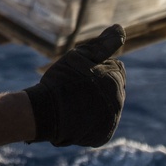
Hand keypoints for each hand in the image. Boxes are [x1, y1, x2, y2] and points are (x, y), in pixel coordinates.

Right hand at [24, 25, 126, 146]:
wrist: (44, 112)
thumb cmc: (60, 80)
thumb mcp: (80, 56)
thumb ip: (104, 44)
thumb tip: (121, 29)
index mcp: (116, 80)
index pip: (114, 68)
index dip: (95, 68)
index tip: (80, 73)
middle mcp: (118, 102)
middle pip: (112, 87)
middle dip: (98, 86)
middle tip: (75, 88)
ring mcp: (111, 121)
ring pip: (106, 105)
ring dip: (95, 103)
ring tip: (74, 102)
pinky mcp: (102, 136)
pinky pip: (100, 124)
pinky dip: (91, 121)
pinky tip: (76, 117)